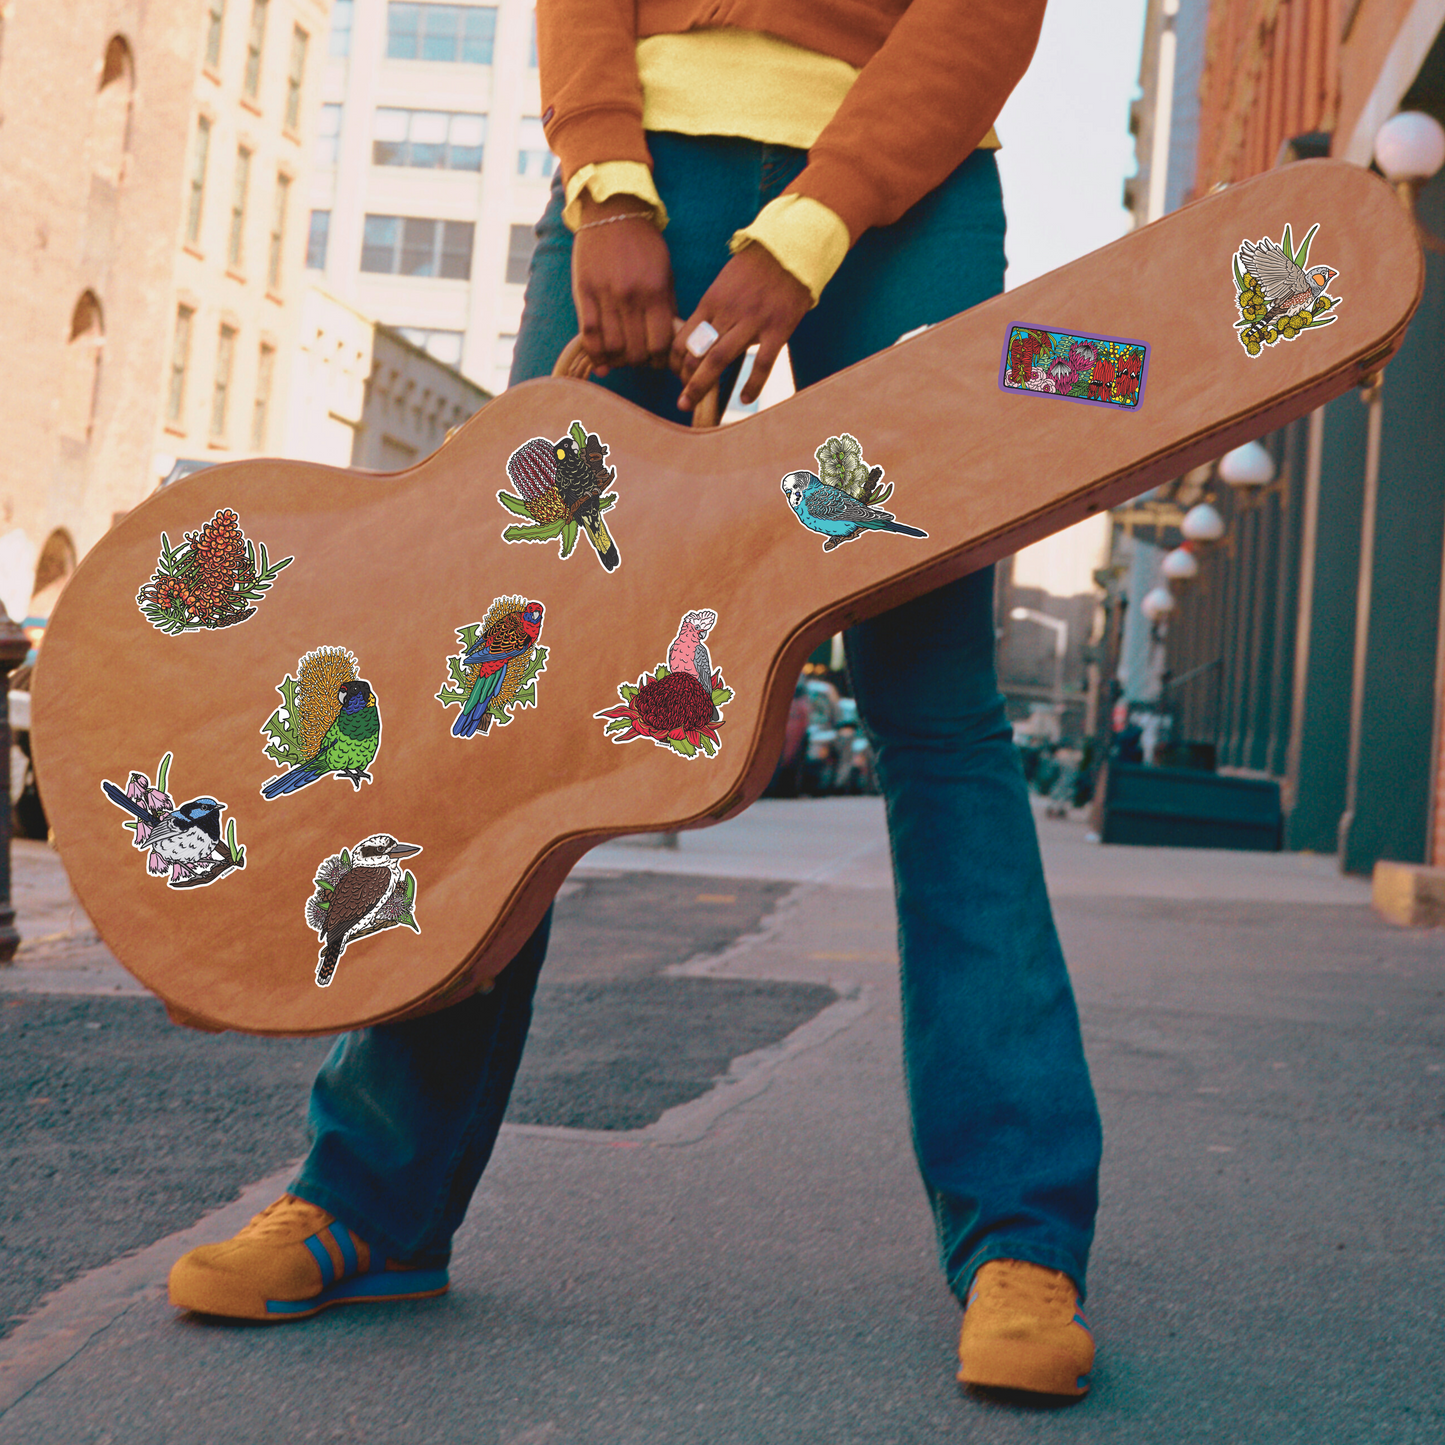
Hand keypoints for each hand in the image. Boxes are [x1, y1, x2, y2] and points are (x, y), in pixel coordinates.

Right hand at [571, 194, 675, 375]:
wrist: (612, 211)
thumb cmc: (644, 244)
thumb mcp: (665, 272)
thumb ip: (667, 307)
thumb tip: (669, 342)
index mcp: (655, 291)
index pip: (660, 344)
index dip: (660, 359)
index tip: (658, 359)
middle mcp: (630, 296)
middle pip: (636, 351)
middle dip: (640, 362)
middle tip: (640, 358)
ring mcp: (605, 295)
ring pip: (612, 347)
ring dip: (618, 360)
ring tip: (622, 357)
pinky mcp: (584, 293)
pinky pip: (589, 335)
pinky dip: (596, 354)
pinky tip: (602, 361)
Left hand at [671, 245, 811, 411]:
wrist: (791, 248)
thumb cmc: (757, 266)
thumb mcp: (725, 282)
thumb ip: (713, 309)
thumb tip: (700, 336)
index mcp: (712, 300)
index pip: (684, 337)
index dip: (677, 361)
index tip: (678, 376)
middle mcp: (727, 313)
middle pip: (698, 352)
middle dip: (686, 379)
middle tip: (682, 401)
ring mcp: (752, 322)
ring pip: (720, 359)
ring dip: (704, 384)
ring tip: (695, 403)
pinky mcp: (777, 330)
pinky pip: (761, 363)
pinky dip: (752, 384)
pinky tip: (744, 399)